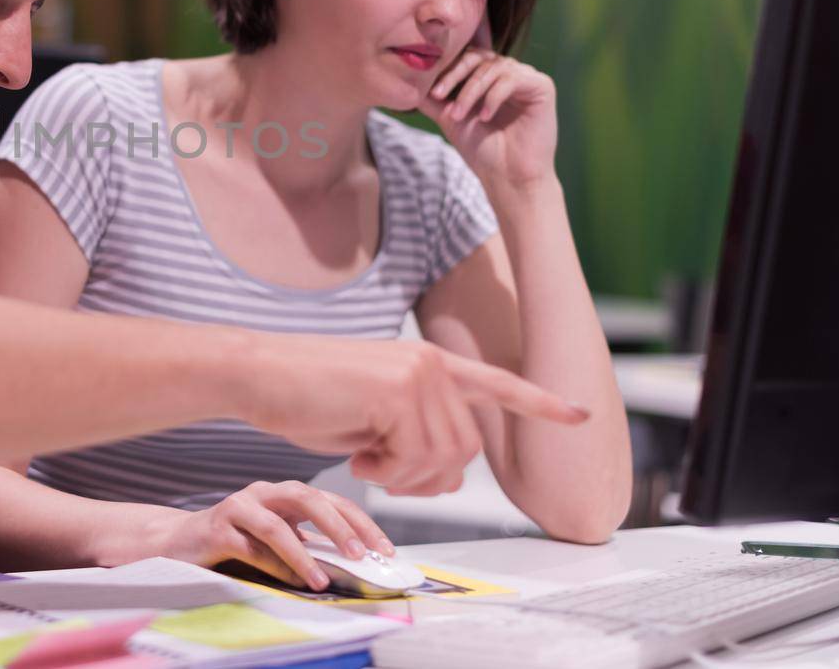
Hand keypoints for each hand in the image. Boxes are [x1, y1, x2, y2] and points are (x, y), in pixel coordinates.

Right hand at [149, 480, 390, 590]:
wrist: (177, 542)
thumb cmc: (233, 542)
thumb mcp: (276, 541)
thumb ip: (307, 545)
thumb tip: (352, 565)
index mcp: (283, 493)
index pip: (330, 499)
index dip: (361, 521)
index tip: (384, 549)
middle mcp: (262, 493)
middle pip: (308, 498)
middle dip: (339, 526)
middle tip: (361, 554)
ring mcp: (237, 507)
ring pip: (277, 525)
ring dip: (304, 556)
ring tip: (322, 581)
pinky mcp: (216, 529)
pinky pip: (250, 547)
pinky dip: (273, 565)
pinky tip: (288, 581)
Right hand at [242, 336, 588, 494]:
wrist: (259, 374)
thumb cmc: (305, 398)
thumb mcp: (373, 421)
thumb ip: (417, 436)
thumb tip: (450, 475)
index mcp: (428, 362)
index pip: (495, 383)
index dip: (539, 402)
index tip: (579, 415)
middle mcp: (431, 362)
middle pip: (466, 447)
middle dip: (427, 476)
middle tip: (381, 470)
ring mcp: (418, 373)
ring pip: (443, 458)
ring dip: (405, 476)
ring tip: (366, 458)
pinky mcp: (398, 390)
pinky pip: (415, 458)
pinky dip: (387, 472)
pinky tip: (358, 453)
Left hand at [417, 47, 557, 192]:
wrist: (508, 178)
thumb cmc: (481, 150)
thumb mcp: (450, 118)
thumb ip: (432, 98)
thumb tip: (406, 80)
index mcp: (489, 77)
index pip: (465, 57)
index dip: (446, 69)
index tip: (432, 92)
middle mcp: (508, 72)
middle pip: (478, 56)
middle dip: (454, 75)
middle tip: (439, 96)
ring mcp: (526, 77)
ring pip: (492, 68)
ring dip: (470, 91)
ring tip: (458, 116)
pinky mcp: (542, 86)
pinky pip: (512, 79)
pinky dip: (493, 97)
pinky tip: (485, 116)